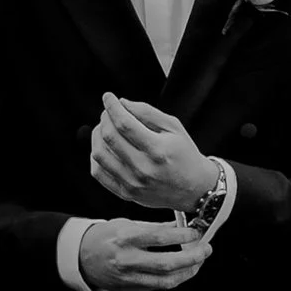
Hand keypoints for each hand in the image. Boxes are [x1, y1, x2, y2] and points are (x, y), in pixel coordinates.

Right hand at [78, 216, 213, 290]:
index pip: (161, 237)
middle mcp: (127, 259)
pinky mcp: (130, 289)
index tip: (196, 232)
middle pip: (167, 263)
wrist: (80, 257)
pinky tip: (183, 271)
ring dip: (187, 272)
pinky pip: (158, 286)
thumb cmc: (105, 236)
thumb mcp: (127, 224)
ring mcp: (128, 277)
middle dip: (192, 257)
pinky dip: (174, 279)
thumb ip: (154, 227)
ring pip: (166, 280)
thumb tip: (182, 225)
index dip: (183, 236)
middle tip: (205, 250)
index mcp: (125, 237)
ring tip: (198, 262)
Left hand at [87, 94, 221, 211]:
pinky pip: (98, 173)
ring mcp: (132, 184)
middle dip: (105, 118)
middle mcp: (143, 169)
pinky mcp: (125, 194)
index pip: (124, 124)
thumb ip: (147, 112)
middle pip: (109, 137)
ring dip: (97, 135)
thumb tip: (121, 103)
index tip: (108, 97)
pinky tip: (104, 147)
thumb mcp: (174, 127)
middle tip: (109, 112)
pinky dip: (96, 156)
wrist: (194, 189)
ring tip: (105, 127)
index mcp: (158, 150)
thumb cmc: (184, 154)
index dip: (112, 107)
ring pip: (99, 154)